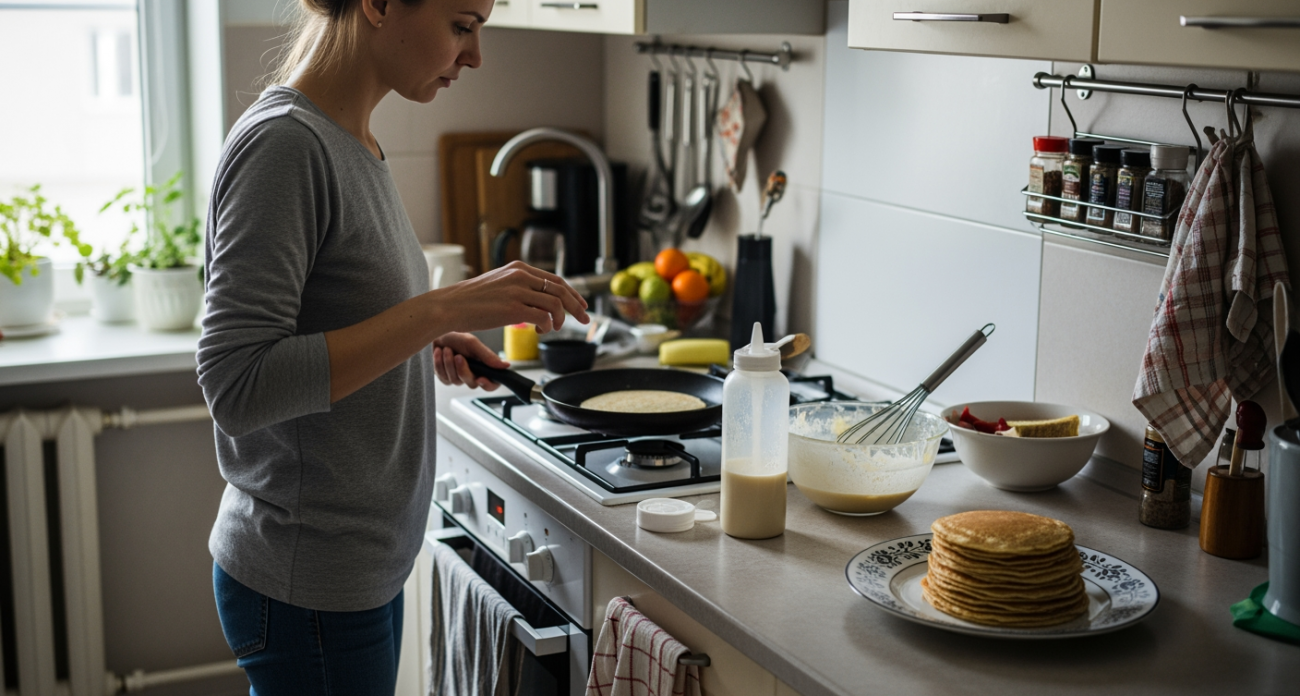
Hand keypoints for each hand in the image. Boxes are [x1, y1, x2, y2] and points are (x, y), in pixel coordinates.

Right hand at [431, 261, 589, 333]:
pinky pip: (544, 318)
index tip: (581, 305)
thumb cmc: (471, 301)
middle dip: (577, 307)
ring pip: (556, 305)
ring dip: (560, 320)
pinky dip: (547, 327)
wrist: (450, 306)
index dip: (573, 293)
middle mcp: (521, 276)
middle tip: (585, 320)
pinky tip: (539, 332)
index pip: (556, 279)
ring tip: (553, 329)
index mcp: (519, 268)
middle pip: (562, 290)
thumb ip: (521, 288)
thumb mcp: (500, 285)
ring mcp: (518, 291)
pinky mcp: (513, 308)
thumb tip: (542, 302)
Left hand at [433, 332, 504, 389]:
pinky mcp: (445, 378)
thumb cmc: (456, 337)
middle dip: (463, 370)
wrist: (437, 334)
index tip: (480, 378)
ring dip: (449, 363)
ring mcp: (458, 378)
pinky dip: (440, 364)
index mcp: (483, 367)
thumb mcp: (473, 344)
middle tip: (458, 356)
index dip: (488, 385)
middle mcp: (472, 374)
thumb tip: (506, 365)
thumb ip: (488, 356)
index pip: (492, 384)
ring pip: (456, 381)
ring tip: (447, 349)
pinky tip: (439, 353)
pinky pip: (444, 378)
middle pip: (472, 384)